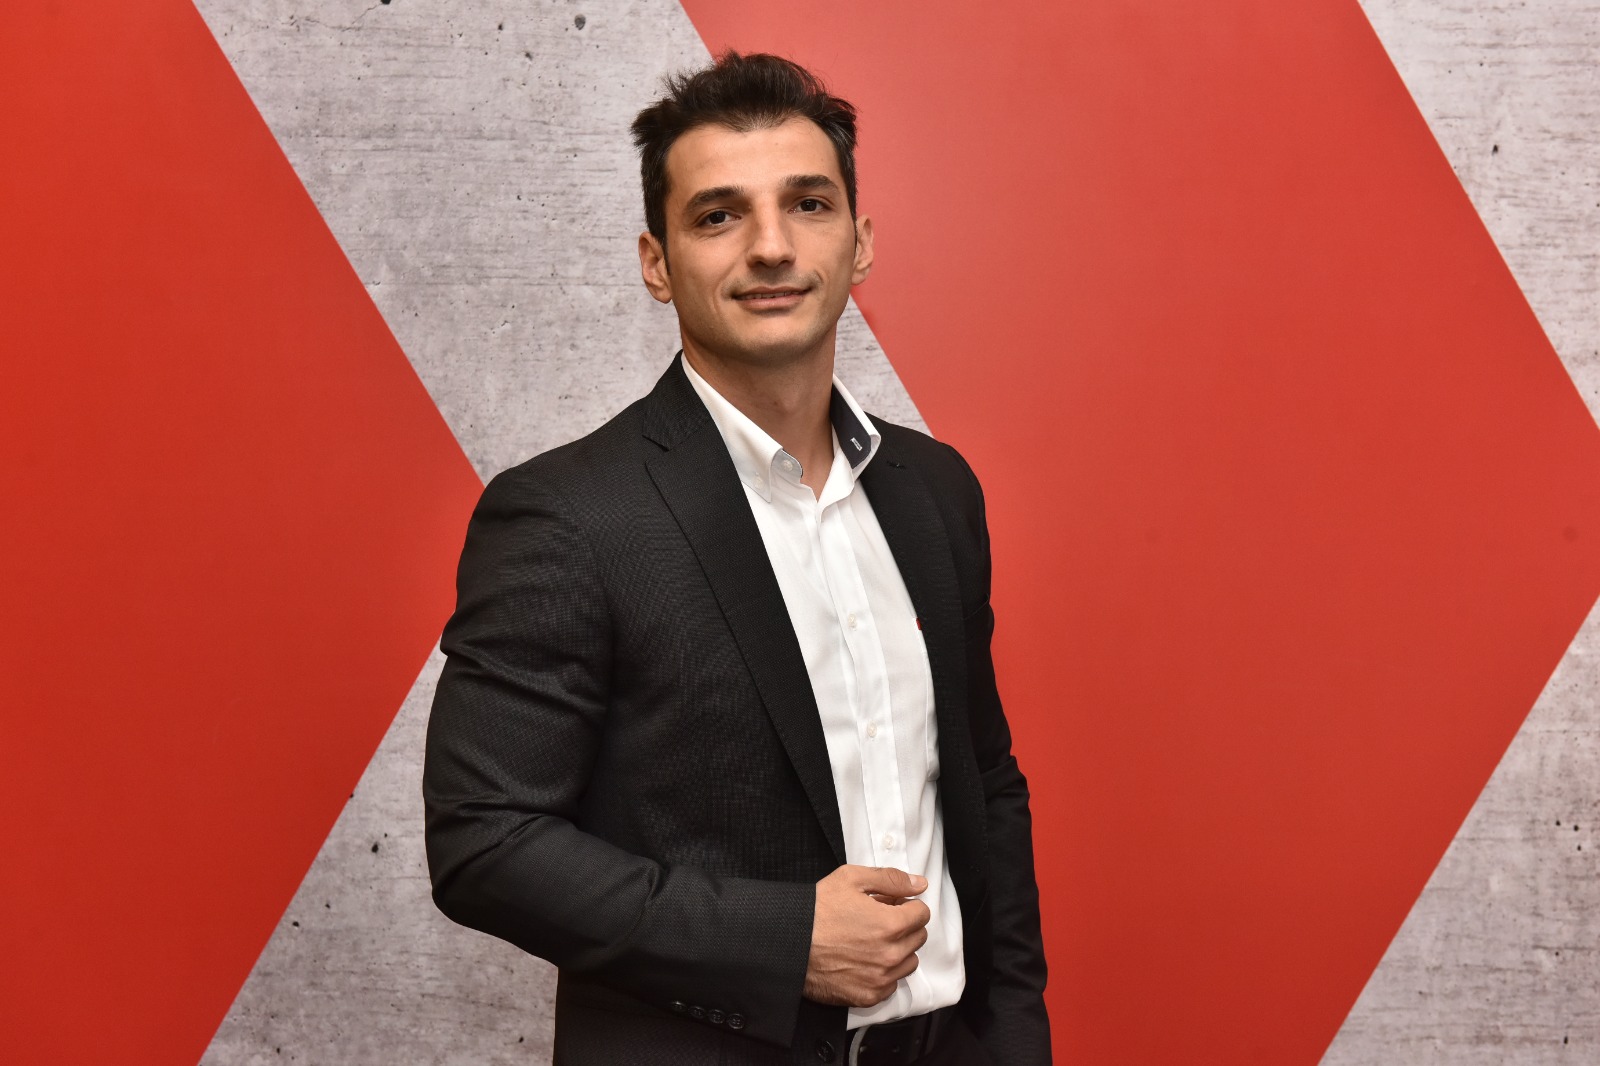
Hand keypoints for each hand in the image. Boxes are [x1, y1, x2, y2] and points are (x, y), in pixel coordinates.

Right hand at [803, 865, 930, 1007]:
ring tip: (872, 941)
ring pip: (908, 962)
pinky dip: (884, 972)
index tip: (892, 906)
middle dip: (903, 926)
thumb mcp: (851, 879)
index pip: (922, 914)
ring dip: (898, 950)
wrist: (789, 943)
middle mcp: (891, 955)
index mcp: (890, 924)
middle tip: (879, 921)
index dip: (906, 905)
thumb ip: (891, 879)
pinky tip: (864, 960)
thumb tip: (919, 884)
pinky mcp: (869, 996)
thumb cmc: (816, 910)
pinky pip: (892, 984)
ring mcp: (881, 978)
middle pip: (918, 937)